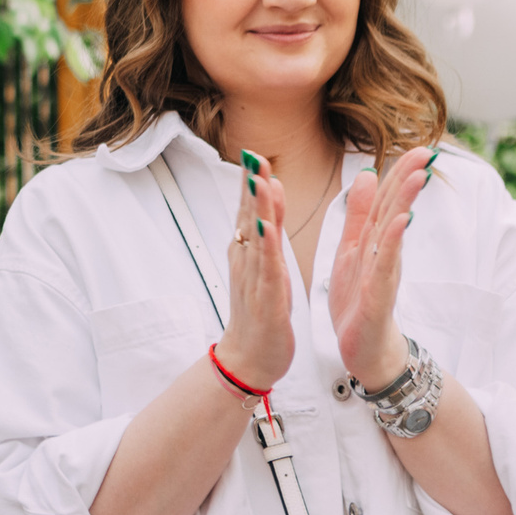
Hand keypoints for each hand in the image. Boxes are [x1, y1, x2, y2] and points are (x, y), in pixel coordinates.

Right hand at [217, 151, 295, 391]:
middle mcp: (246, 263)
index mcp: (247, 254)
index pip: (249, 212)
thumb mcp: (263, 265)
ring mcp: (254, 282)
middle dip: (252, 187)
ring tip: (261, 182)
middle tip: (253, 156)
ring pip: (257, 240)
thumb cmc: (258, 313)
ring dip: (259, 210)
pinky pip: (267, 272)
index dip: (251, 183)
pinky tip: (269, 231)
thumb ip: (266, 228)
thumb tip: (267, 192)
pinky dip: (267, 250)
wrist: (248, 360)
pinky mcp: (266, 302)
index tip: (254, 154)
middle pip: (248, 219)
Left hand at [331, 146, 432, 391]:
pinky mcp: (377, 297)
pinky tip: (400, 223)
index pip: (386, 200)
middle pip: (395, 210)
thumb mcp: (353, 251)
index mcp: (372, 242)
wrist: (364, 350)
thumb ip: (359, 216)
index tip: (418, 144)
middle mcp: (382, 254)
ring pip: (393, 234)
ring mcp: (382, 274)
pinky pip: (385, 267)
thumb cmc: (358, 301)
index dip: (399, 172)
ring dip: (404, 204)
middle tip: (428, 149)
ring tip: (417, 176)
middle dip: (409, 180)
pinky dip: (391, 245)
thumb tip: (366, 176)